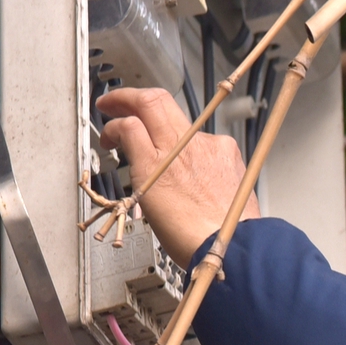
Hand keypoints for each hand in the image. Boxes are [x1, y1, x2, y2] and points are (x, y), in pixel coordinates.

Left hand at [95, 87, 255, 265]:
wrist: (235, 248)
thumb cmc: (232, 236)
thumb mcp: (236, 200)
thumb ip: (217, 187)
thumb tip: (204, 194)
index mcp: (223, 152)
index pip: (192, 130)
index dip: (168, 129)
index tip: (158, 134)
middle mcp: (201, 143)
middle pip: (164, 102)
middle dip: (137, 97)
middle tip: (121, 103)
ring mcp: (177, 150)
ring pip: (147, 105)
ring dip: (122, 105)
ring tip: (109, 116)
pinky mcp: (153, 164)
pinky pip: (129, 130)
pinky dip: (115, 129)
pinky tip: (109, 139)